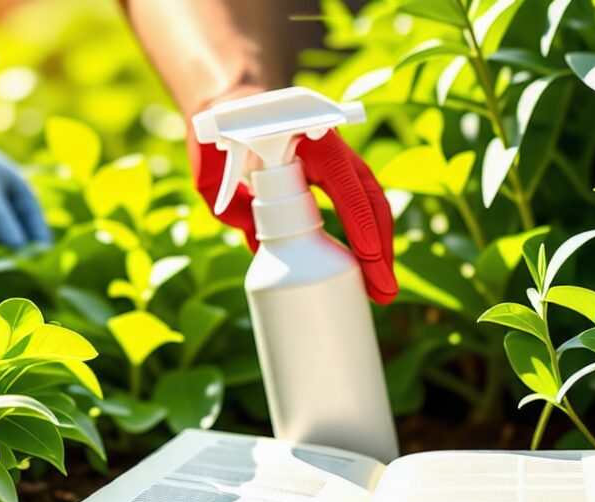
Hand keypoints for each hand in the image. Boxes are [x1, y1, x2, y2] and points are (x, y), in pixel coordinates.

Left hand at [192, 128, 396, 304]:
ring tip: (381, 292)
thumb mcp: (211, 169)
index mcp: (305, 137)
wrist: (231, 115)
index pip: (343, 178)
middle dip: (379, 246)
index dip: (358, 217)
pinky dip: (366, 241)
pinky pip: (358, 211)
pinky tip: (367, 274)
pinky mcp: (333, 183)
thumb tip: (256, 243)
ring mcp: (335, 164)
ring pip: (369, 205)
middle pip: (368, 197)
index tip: (368, 255)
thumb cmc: (218, 143)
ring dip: (380, 248)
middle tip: (383, 291)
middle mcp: (329, 148)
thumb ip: (224, 199)